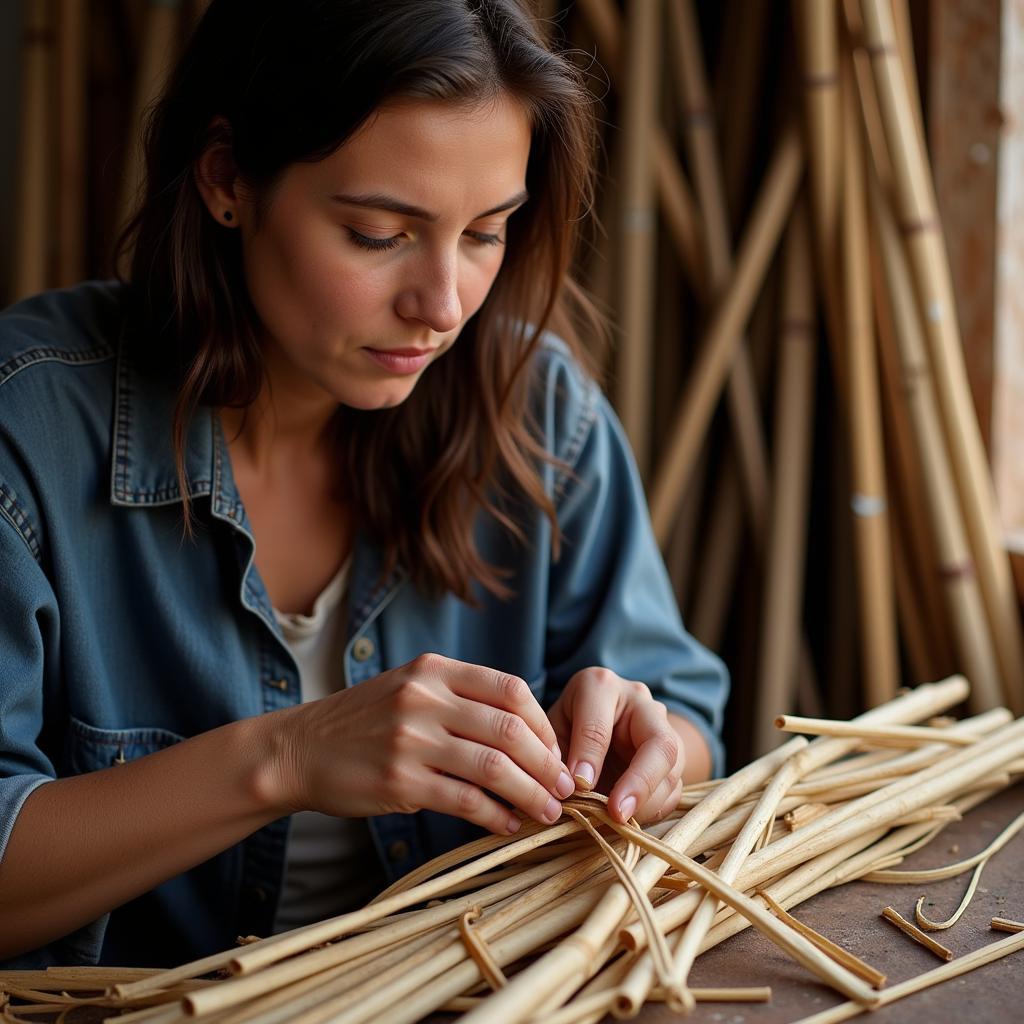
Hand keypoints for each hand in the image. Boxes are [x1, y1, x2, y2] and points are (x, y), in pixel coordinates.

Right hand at [273, 653, 574, 834]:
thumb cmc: (364, 722)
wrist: (299, 749)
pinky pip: (464, 801)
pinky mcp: (400, 782)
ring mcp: (411, 740)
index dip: (544, 724)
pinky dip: (494, 816)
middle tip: (565, 789)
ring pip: (494, 767)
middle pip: (510, 729)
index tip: (555, 751)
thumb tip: (527, 732)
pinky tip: (506, 824)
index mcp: (434, 671)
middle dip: (547, 764)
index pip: (511, 690)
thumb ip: (462, 698)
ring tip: (547, 812)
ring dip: (530, 794)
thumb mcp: (410, 688)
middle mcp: (424, 698)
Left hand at [546, 668, 684, 824]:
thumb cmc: (566, 724)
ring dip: (646, 803)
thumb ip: (555, 752)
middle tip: (618, 814)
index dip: (589, 758)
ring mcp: (664, 730)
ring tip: (616, 822)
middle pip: (660, 744)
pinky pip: (673, 790)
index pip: (599, 725)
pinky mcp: (674, 760)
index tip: (578, 786)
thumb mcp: (552, 730)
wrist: (592, 722)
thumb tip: (567, 788)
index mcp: (601, 686)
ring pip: (672, 771)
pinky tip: (628, 819)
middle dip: (640, 783)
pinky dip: (652, 810)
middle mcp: (641, 703)